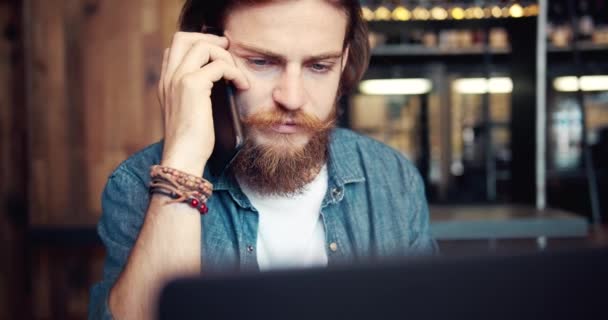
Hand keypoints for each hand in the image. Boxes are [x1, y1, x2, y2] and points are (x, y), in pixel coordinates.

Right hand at [157, 32, 249, 175]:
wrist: (183, 158)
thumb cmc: (191, 143)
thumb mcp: (190, 114)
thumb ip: (196, 97)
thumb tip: (220, 85)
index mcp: (166, 83)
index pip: (175, 49)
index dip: (197, 44)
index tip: (218, 55)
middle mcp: (169, 78)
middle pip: (183, 37)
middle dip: (209, 39)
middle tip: (228, 50)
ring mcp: (178, 79)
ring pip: (202, 45)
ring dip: (225, 55)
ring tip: (238, 75)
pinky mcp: (193, 85)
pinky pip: (219, 65)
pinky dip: (235, 72)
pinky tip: (242, 86)